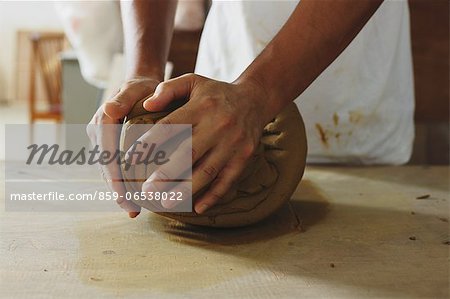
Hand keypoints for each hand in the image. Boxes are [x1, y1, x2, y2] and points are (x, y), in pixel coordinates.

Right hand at [87, 76, 159, 217]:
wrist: (142, 86)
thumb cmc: (144, 87)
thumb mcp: (137, 87)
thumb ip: (124, 98)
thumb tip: (109, 109)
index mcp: (103, 119)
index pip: (106, 150)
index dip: (113, 173)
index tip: (122, 192)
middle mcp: (98, 131)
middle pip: (105, 164)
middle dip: (116, 188)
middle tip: (131, 208)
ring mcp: (102, 139)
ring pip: (107, 169)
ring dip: (118, 190)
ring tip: (133, 209)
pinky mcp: (109, 145)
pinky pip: (113, 166)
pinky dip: (121, 182)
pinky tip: (132, 198)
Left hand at [130, 74, 272, 213]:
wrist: (255, 99)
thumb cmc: (216, 93)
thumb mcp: (193, 81)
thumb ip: (168, 89)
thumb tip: (146, 105)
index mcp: (201, 107)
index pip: (170, 127)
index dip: (149, 144)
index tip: (131, 159)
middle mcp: (218, 126)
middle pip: (188, 154)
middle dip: (165, 174)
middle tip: (145, 190)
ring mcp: (232, 145)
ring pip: (206, 172)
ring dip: (185, 190)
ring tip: (165, 202)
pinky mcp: (243, 158)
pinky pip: (227, 181)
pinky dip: (213, 196)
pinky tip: (197, 208)